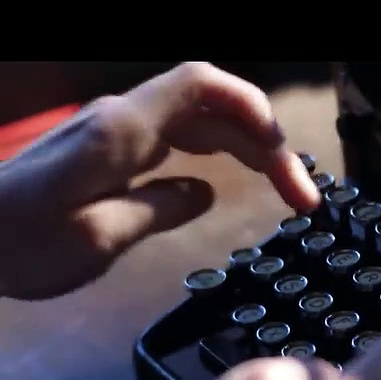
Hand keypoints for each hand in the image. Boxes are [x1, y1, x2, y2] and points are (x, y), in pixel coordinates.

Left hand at [0, 62, 319, 299]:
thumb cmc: (20, 242)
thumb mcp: (95, 238)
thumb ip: (158, 209)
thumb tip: (205, 193)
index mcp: (123, 130)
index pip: (202, 86)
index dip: (253, 105)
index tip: (284, 151)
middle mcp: (126, 120)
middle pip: (215, 106)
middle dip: (267, 142)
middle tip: (303, 197)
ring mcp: (121, 132)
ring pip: (204, 121)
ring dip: (251, 149)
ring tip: (287, 191)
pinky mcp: (116, 150)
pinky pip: (183, 137)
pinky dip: (221, 153)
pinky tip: (236, 180)